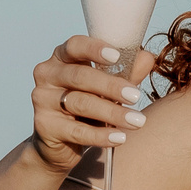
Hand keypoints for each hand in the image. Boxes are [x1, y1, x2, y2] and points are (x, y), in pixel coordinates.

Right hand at [30, 36, 157, 173]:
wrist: (60, 143)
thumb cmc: (86, 107)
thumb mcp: (107, 88)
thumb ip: (126, 73)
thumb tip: (148, 58)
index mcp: (62, 57)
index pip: (75, 46)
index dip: (94, 49)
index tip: (116, 56)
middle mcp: (48, 74)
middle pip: (81, 76)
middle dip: (111, 86)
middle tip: (136, 96)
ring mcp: (42, 100)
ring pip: (81, 103)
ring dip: (112, 113)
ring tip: (137, 121)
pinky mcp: (44, 125)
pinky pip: (76, 130)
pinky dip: (101, 135)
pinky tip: (120, 137)